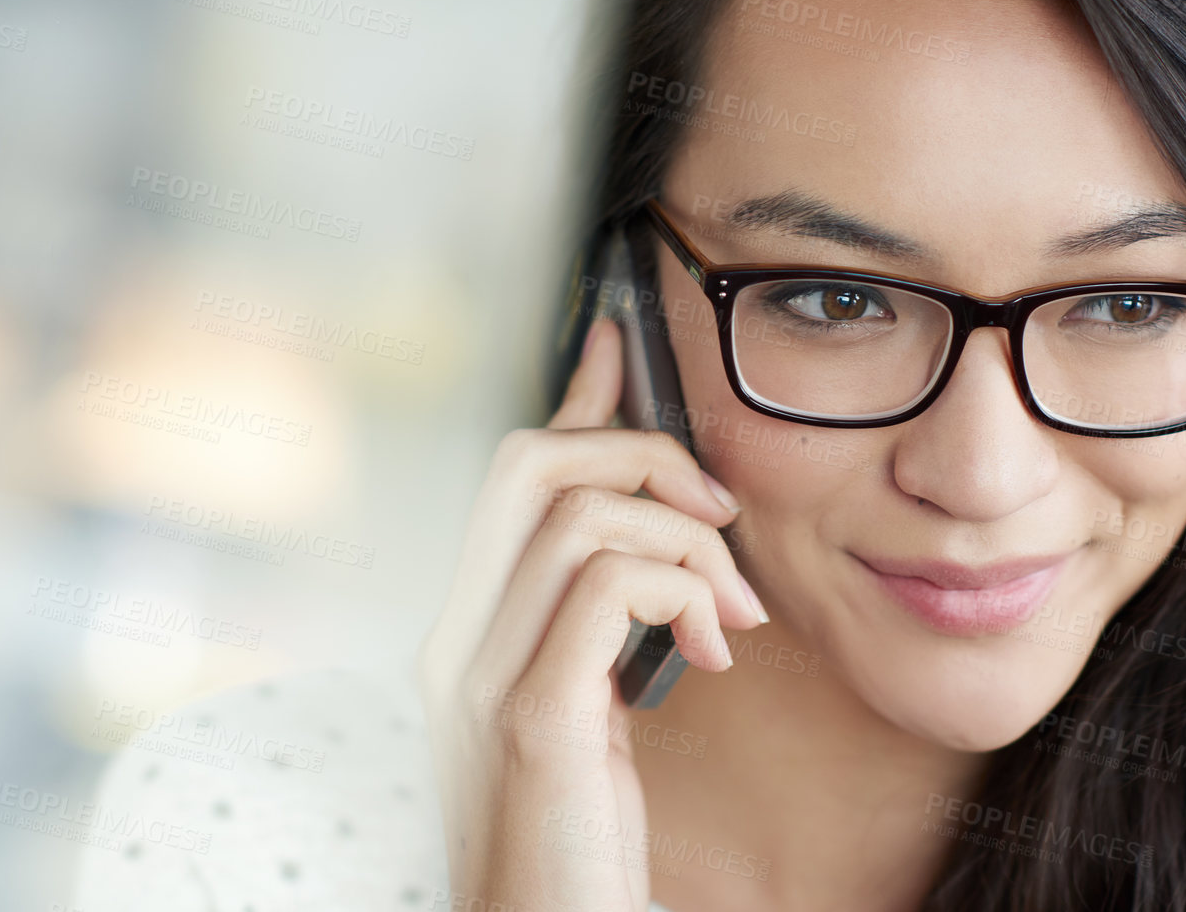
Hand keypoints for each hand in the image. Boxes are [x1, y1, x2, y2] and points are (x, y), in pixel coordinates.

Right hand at [417, 317, 767, 910]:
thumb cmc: (574, 843)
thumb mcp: (588, 711)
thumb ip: (603, 621)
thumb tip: (652, 540)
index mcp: (466, 631)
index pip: (511, 475)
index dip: (574, 396)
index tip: (623, 342)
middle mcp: (453, 640)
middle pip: (530, 461)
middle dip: (641, 452)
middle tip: (717, 511)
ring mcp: (480, 677)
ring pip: (578, 510)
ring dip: (686, 536)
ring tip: (732, 606)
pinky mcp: (530, 719)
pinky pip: (609, 586)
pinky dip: (683, 591)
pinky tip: (713, 650)